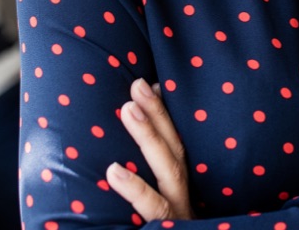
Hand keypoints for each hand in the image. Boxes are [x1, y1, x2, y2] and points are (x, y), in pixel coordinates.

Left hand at [107, 78, 194, 220]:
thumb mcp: (155, 203)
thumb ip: (149, 170)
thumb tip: (127, 127)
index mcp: (181, 188)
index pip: (177, 144)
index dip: (165, 115)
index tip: (150, 84)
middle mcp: (185, 197)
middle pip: (176, 149)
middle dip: (159, 115)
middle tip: (137, 84)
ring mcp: (179, 214)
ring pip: (170, 172)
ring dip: (150, 137)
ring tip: (129, 109)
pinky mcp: (167, 228)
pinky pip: (154, 210)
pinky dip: (136, 190)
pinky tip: (113, 170)